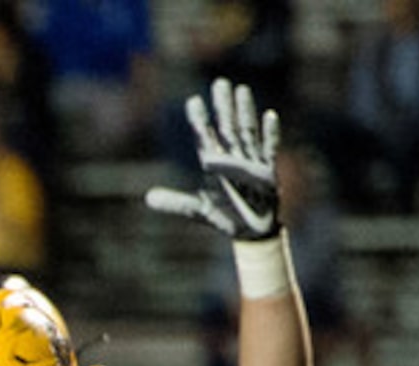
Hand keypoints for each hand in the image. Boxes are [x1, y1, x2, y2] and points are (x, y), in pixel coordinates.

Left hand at [144, 79, 280, 242]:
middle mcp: (232, 158)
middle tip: (220, 83)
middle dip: (223, 106)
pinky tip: (269, 115)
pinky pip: (269, 149)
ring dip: (244, 111)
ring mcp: (251, 162)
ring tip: (241, 90)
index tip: (193, 101)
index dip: (199, 120)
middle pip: (227, 126)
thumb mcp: (197, 210)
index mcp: (214, 165)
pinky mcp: (268, 171)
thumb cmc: (226, 216)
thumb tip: (148, 198)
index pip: (205, 137)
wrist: (250, 230)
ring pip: (247, 131)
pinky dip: (270, 134)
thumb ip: (175, 202)